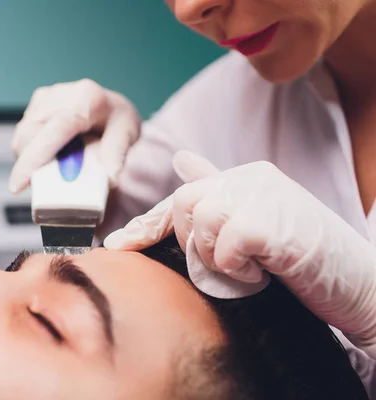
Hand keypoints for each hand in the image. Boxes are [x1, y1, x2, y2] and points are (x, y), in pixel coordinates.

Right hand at [9, 79, 140, 192]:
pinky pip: (23, 133)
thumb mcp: (128, 134)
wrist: (109, 105)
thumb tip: (111, 178)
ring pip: (23, 135)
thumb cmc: (117, 121)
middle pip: (32, 133)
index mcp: (87, 98)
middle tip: (30, 188)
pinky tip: (44, 159)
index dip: (36, 157)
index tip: (19, 185)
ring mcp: (45, 97)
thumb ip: (117, 153)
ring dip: (28, 160)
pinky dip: (29, 152)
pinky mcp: (35, 103)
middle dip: (26, 165)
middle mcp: (62, 93)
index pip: (57, 127)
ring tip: (46, 172)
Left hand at [105, 150, 375, 358]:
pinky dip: (237, 271)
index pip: (180, 197)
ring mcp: (261, 196)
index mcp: (243, 177)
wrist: (361, 285)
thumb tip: (181, 158)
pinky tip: (265, 272)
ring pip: (199, 228)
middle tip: (227, 263)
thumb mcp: (257, 222)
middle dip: (192, 244)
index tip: (117, 245)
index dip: (146, 224)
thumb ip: (218, 191)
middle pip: (182, 207)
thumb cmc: (306, 259)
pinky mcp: (269, 222)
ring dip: (217, 261)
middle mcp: (250, 178)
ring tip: (252, 269)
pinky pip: (222, 249)